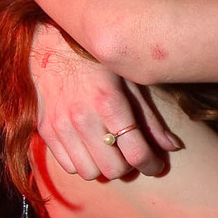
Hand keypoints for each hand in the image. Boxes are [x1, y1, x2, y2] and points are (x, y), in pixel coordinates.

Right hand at [30, 24, 180, 178]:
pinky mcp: (45, 129)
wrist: (48, 44)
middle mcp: (83, 118)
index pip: (136, 152)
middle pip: (113, 169)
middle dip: (128, 166)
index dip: (151, 165)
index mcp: (109, 103)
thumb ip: (150, 117)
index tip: (155, 166)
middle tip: (130, 154)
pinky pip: (68, 165)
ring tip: (109, 151)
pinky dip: (81, 162)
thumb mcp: (129, 81)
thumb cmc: (96, 60)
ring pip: (89, 172)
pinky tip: (88, 146)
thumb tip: (172, 146)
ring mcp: (61, 125)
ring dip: (103, 167)